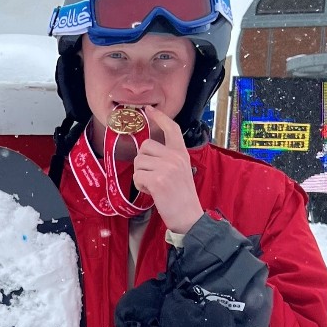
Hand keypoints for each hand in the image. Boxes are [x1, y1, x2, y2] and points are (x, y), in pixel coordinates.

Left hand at [134, 107, 204, 234]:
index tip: (149, 110)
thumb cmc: (182, 197)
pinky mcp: (158, 180)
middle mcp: (175, 157)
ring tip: (152, 185)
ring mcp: (167, 167)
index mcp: (182, 153)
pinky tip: (151, 191)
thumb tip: (149, 152)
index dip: (160, 118)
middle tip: (152, 176)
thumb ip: (168, 159)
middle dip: (143, 161)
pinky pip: (137, 175)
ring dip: (140, 175)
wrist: (189, 216)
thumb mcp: (181, 171)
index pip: (172, 129)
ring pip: (139, 161)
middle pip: (145, 146)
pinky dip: (140, 185)